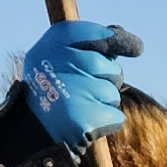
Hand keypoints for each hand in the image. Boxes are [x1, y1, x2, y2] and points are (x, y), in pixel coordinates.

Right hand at [21, 21, 136, 147]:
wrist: (28, 132)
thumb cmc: (50, 91)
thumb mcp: (57, 57)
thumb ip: (90, 45)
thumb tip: (136, 44)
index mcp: (52, 42)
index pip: (94, 33)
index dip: (117, 40)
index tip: (137, 48)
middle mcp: (62, 63)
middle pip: (110, 67)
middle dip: (106, 79)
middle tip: (83, 90)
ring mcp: (74, 91)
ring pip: (112, 93)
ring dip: (102, 103)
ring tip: (78, 107)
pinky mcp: (84, 119)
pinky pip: (115, 116)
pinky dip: (106, 122)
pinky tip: (85, 123)